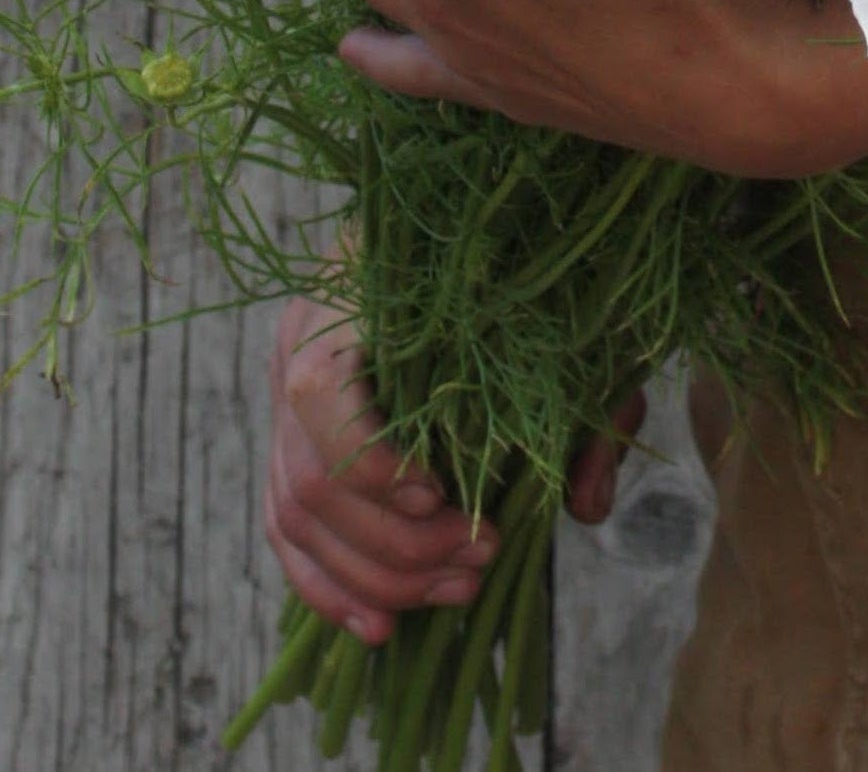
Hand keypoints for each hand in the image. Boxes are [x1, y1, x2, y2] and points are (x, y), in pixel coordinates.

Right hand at [263, 296, 645, 641]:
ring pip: (297, 517)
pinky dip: (330, 587)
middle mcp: (300, 345)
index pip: (320, 394)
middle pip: (313, 478)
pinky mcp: (287, 442)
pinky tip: (381, 626)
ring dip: (376, 576)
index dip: (371, 462)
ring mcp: (282, 397)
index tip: (440, 496)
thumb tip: (584, 504)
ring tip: (457, 590)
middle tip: (479, 558)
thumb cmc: (514, 282)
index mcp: (350, 296)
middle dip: (398, 545)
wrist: (474, 241)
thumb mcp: (563, 329)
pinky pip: (286, 532)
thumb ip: (584, 408)